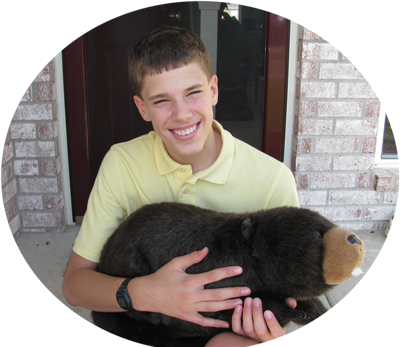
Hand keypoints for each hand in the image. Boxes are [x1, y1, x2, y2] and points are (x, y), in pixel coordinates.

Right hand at [128, 247, 250, 327]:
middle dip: (234, 292)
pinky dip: (215, 323)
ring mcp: (190, 308)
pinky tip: (226, 323)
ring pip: (213, 308)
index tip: (239, 270)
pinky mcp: (187, 316)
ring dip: (228, 306)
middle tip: (248, 290)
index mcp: (189, 281)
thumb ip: (192, 258)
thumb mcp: (175, 264)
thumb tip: (206, 250)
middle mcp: (191, 296)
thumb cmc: (162, 277)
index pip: (212, 276)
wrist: (147, 295)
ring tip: (242, 303)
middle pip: (217, 294)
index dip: (227, 272)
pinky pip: (203, 321)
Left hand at [231, 297, 296, 346]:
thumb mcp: (282, 314)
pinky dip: (236, 318)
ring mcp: (252, 338)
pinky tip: (238, 306)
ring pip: (248, 328)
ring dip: (247, 313)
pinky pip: (237, 329)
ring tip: (248, 300)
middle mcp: (265, 338)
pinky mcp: (242, 335)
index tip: (268, 311)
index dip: (272, 323)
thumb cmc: (274, 317)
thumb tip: (292, 301)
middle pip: (260, 330)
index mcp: (277, 334)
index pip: (276, 332)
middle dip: (257, 314)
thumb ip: (287, 306)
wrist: (261, 324)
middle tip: (256, 299)